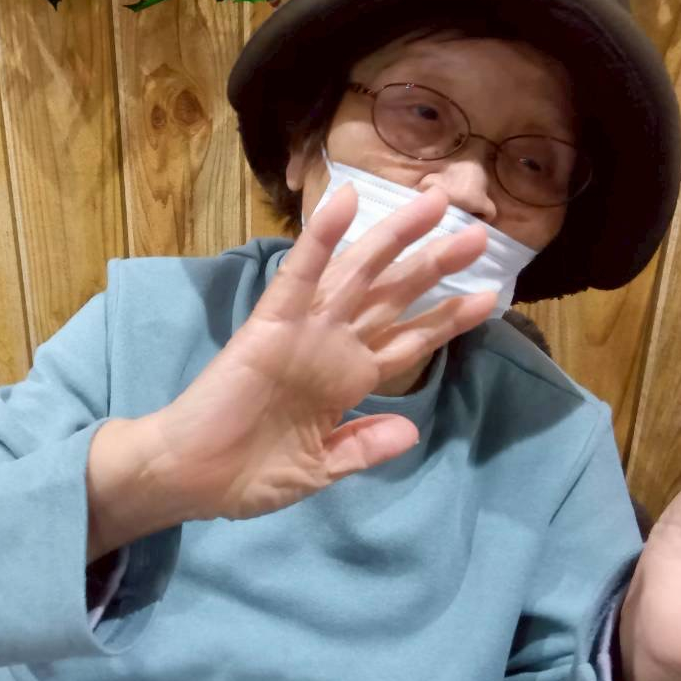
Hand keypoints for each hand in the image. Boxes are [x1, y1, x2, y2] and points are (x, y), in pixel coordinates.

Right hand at [98, 182, 493, 533]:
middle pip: (395, 297)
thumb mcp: (319, 470)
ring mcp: (304, 331)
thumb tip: (410, 432)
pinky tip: (344, 202)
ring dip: (395, 237)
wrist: (190, 478)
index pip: (408, 343)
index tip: (489, 298)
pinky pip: (299, 276)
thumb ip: (362, 447)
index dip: (447, 321)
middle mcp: (332, 346)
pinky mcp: (270, 326)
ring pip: (358, 274)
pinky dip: (321, 240)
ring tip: (435, 202)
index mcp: (346, 381)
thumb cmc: (247, 474)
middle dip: (436, 266)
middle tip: (479, 233)